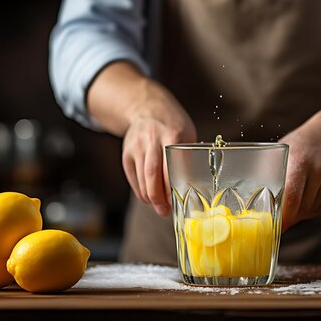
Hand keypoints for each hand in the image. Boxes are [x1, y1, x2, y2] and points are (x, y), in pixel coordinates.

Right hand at [87, 62, 196, 215]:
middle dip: (159, 198)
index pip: (171, 165)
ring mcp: (136, 146)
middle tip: (165, 212)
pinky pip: (133, 178)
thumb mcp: (187, 134)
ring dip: (151, 198)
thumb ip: (187, 157)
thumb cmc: (173, 125)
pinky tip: (150, 197)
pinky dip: (141, 191)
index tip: (177, 201)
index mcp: (171, 134)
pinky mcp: (126, 153)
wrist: (146, 108)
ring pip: (141, 179)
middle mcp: (151, 139)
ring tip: (161, 208)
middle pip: (152, 174)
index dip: (172, 187)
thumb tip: (193, 187)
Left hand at [278, 113, 320, 231]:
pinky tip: (305, 200)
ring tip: (290, 205)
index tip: (272, 227)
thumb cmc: (302, 141)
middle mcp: (317, 170)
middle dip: (288, 218)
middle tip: (276, 221)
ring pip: (311, 210)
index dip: (282, 217)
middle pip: (301, 208)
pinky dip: (311, 209)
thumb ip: (270, 171)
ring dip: (299, 214)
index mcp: (298, 162)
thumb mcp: (282, 150)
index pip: (290, 198)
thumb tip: (252, 196)